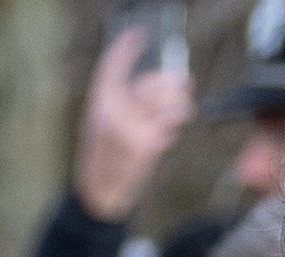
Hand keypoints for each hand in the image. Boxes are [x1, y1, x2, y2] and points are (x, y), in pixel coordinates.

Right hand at [73, 27, 193, 222]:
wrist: (100, 191)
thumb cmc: (104, 157)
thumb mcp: (102, 124)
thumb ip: (122, 104)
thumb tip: (157, 85)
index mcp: (98, 102)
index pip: (111, 67)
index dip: (124, 49)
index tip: (137, 36)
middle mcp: (111, 110)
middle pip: (150, 83)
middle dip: (172, 83)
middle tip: (186, 83)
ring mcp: (128, 126)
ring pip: (164, 102)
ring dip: (180, 104)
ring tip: (184, 109)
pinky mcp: (143, 143)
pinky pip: (168, 125)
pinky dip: (172, 128)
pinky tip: (168, 136)